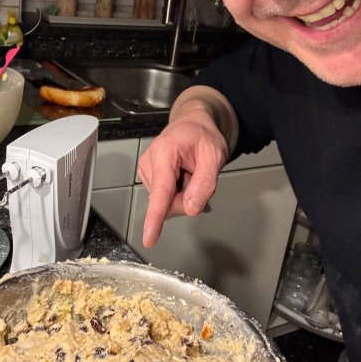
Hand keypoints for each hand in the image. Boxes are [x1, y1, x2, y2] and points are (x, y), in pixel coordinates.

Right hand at [136, 87, 237, 247]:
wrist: (194, 124)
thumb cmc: (203, 136)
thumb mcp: (214, 156)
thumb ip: (204, 183)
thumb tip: (191, 208)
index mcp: (165, 152)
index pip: (161, 192)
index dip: (156, 217)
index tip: (149, 237)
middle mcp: (150, 161)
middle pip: (167, 202)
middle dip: (186, 198)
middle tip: (197, 176)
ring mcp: (146, 170)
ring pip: (165, 202)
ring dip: (181, 194)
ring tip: (188, 172)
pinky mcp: (147, 176)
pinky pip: (164, 197)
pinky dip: (176, 191)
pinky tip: (180, 176)